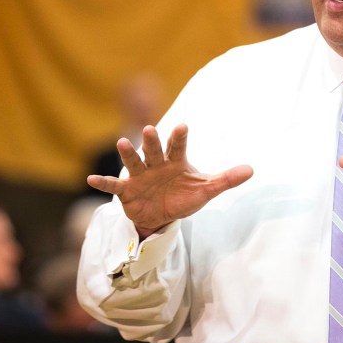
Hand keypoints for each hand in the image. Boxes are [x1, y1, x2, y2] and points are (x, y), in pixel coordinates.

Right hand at [87, 124, 253, 237]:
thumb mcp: (205, 190)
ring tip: (122, 142)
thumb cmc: (184, 196)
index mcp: (175, 161)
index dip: (179, 137)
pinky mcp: (126, 192)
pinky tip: (91, 180)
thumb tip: (251, 170)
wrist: (162, 216)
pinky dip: (103, 183)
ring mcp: (139, 177)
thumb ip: (226, 179)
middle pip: (153, 150)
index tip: (182, 126)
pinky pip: (113, 186)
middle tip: (150, 129)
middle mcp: (155, 164)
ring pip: (133, 162)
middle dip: (151, 141)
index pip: (178, 146)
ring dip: (128, 153)